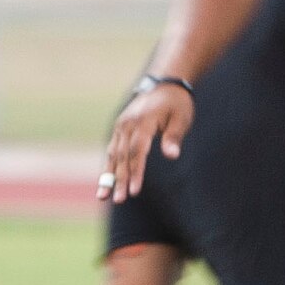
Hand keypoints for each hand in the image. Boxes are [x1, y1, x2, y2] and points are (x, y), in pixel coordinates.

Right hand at [102, 83, 194, 200]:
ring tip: (103, 197)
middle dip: (120, 180)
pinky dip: (109, 166)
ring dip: (109, 177)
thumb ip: (174, 137)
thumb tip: (172, 156)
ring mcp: (121, 126)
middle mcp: (128, 124)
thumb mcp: (181, 119)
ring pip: (113, 155)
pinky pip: (112, 150)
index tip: (135, 190)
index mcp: (143, 121)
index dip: (136, 172)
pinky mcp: (119, 128)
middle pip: (123, 156)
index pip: (138, 151)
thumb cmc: (176, 104)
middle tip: (119, 200)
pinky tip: (105, 183)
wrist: (164, 84)